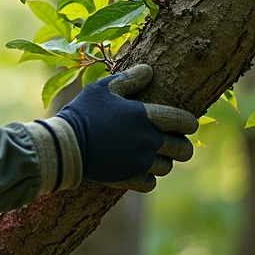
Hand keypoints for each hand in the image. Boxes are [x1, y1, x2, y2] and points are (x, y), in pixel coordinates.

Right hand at [56, 64, 197, 191]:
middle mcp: (149, 141)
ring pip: (167, 167)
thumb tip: (149, 70)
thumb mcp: (104, 88)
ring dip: (163, 161)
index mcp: (146, 117)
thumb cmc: (84, 112)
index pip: (185, 122)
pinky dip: (148, 178)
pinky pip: (151, 184)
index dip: (188, 123)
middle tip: (171, 142)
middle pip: (183, 150)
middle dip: (181, 146)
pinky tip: (138, 169)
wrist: (66, 144)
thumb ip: (130, 78)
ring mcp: (140, 163)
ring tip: (151, 155)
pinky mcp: (129, 179)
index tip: (184, 124)